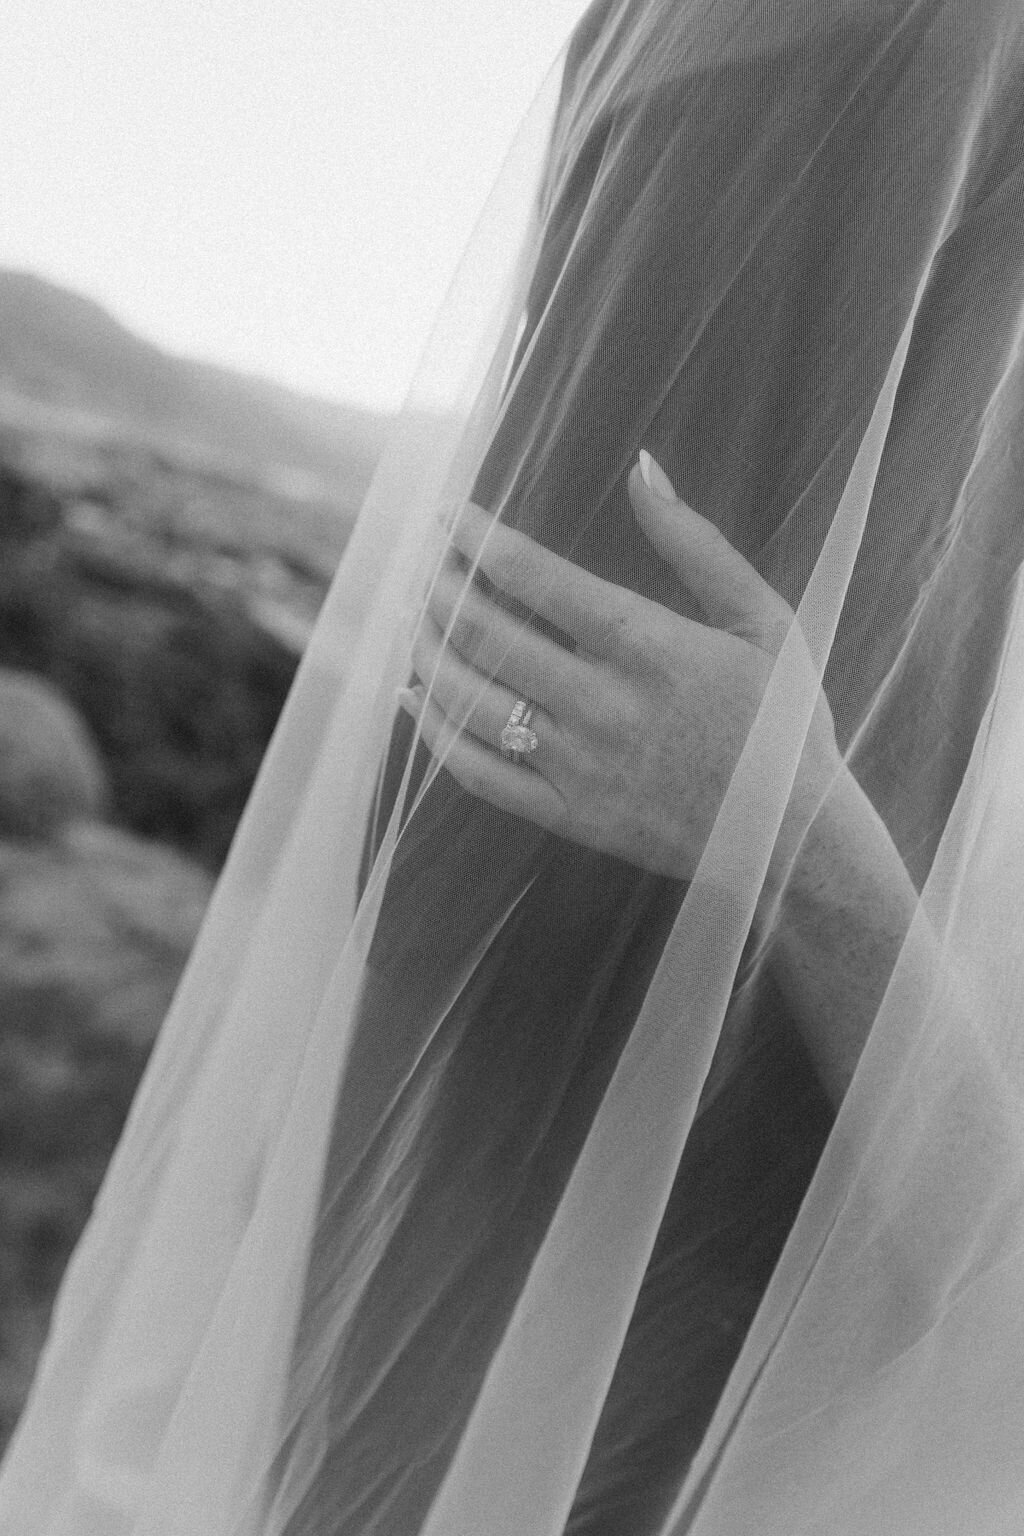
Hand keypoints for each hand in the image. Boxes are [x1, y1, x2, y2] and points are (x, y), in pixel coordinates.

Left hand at [399, 452, 840, 884]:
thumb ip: (696, 542)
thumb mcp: (762, 618)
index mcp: (648, 645)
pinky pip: (479, 773)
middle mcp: (602, 704)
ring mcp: (578, 765)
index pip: (532, 576)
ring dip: (429, 650)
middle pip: (485, 633)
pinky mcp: (567, 815)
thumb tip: (643, 467)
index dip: (476, 538)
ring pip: (469, 700)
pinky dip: (434, 732)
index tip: (448, 515)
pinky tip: (415, 697)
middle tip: (426, 564)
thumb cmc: (783, 721)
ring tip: (416, 617)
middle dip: (440, 588)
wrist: (793, 838)